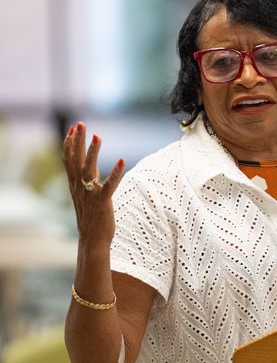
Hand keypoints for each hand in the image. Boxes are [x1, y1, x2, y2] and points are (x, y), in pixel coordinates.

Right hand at [62, 122, 124, 246]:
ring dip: (92, 152)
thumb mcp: (85, 196)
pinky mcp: (103, 201)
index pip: (69, 160)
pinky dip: (115, 173)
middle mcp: (79, 187)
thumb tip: (89, 168)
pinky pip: (109, 185)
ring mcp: (90, 194)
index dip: (70, 143)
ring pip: (89, 169)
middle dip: (78, 140)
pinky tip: (121, 160)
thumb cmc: (91, 217)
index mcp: (75, 185)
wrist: (92, 239)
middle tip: (80, 123)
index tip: (73, 128)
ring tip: (97, 136)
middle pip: (76, 159)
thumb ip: (86, 181)